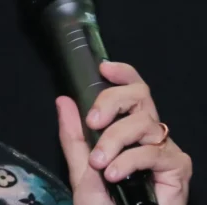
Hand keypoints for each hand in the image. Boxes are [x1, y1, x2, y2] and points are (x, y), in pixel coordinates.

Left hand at [56, 61, 191, 204]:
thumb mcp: (81, 168)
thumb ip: (73, 135)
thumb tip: (63, 100)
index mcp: (127, 130)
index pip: (132, 92)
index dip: (123, 74)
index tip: (104, 68)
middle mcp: (148, 135)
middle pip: (140, 96)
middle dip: (112, 101)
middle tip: (93, 122)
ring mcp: (164, 149)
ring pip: (142, 123)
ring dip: (113, 141)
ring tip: (99, 164)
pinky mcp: (177, 167)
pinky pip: (152, 151)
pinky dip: (127, 161)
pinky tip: (113, 175)